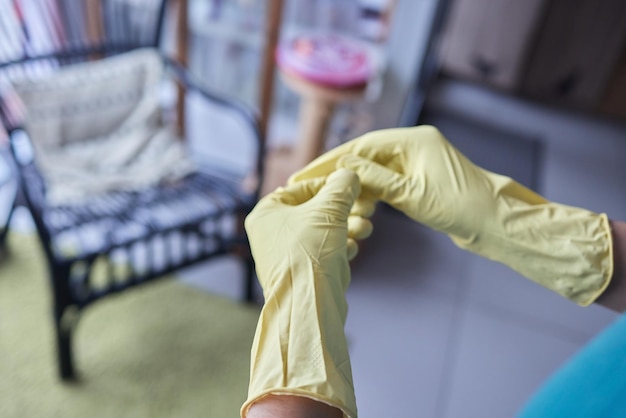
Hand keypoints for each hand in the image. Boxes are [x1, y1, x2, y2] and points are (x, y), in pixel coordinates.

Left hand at [242, 169, 364, 417]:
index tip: (352, 186)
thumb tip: (349, 174)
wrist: (308, 306)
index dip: (330, 186)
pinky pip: (322, 253)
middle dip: (344, 211)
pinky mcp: (300, 274)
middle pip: (314, 210)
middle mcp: (270, 233)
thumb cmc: (310, 252)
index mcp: (265, 213)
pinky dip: (339, 248)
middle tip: (366, 209)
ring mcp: (284, 255)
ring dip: (347, 228)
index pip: (301, 187)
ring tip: (365, 230)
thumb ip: (341, 187)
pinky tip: (352, 249)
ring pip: (322, 232)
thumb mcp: (330, 210)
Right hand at [290, 126, 545, 242]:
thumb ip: (375, 179)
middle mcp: (414, 145)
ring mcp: (417, 162)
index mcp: (414, 140)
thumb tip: (343, 167)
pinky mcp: (420, 179)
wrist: (494, 223)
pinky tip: (359, 210)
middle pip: (364, 156)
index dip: (330, 161)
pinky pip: (387, 183)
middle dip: (337, 173)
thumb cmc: (460, 207)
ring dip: (355, 188)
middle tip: (306, 186)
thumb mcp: (411, 195)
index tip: (305, 174)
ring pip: (374, 171)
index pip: (362, 146)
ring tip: (332, 204)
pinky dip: (372, 195)